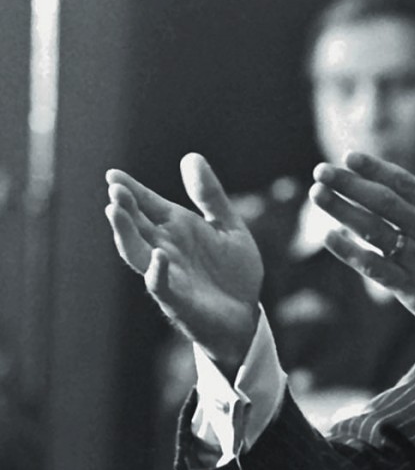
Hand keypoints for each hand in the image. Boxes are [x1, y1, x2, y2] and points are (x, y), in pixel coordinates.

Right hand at [105, 153, 262, 375]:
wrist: (247, 314)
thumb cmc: (233, 271)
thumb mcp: (227, 226)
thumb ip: (210, 195)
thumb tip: (191, 156)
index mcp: (178, 228)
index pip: (148, 205)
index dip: (131, 190)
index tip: (113, 174)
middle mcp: (167, 248)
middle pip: (137, 226)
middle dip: (124, 208)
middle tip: (115, 190)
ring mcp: (170, 274)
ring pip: (137, 253)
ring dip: (125, 234)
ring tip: (116, 212)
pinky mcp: (179, 299)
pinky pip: (162, 286)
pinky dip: (157, 272)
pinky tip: (157, 256)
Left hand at [310, 152, 414, 387]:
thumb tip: (406, 199)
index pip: (403, 183)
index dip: (374, 168)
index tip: (349, 157)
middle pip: (382, 200)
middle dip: (348, 183)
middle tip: (321, 170)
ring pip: (373, 228)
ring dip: (341, 209)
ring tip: (317, 194)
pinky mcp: (414, 289)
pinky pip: (375, 266)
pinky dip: (350, 251)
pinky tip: (330, 238)